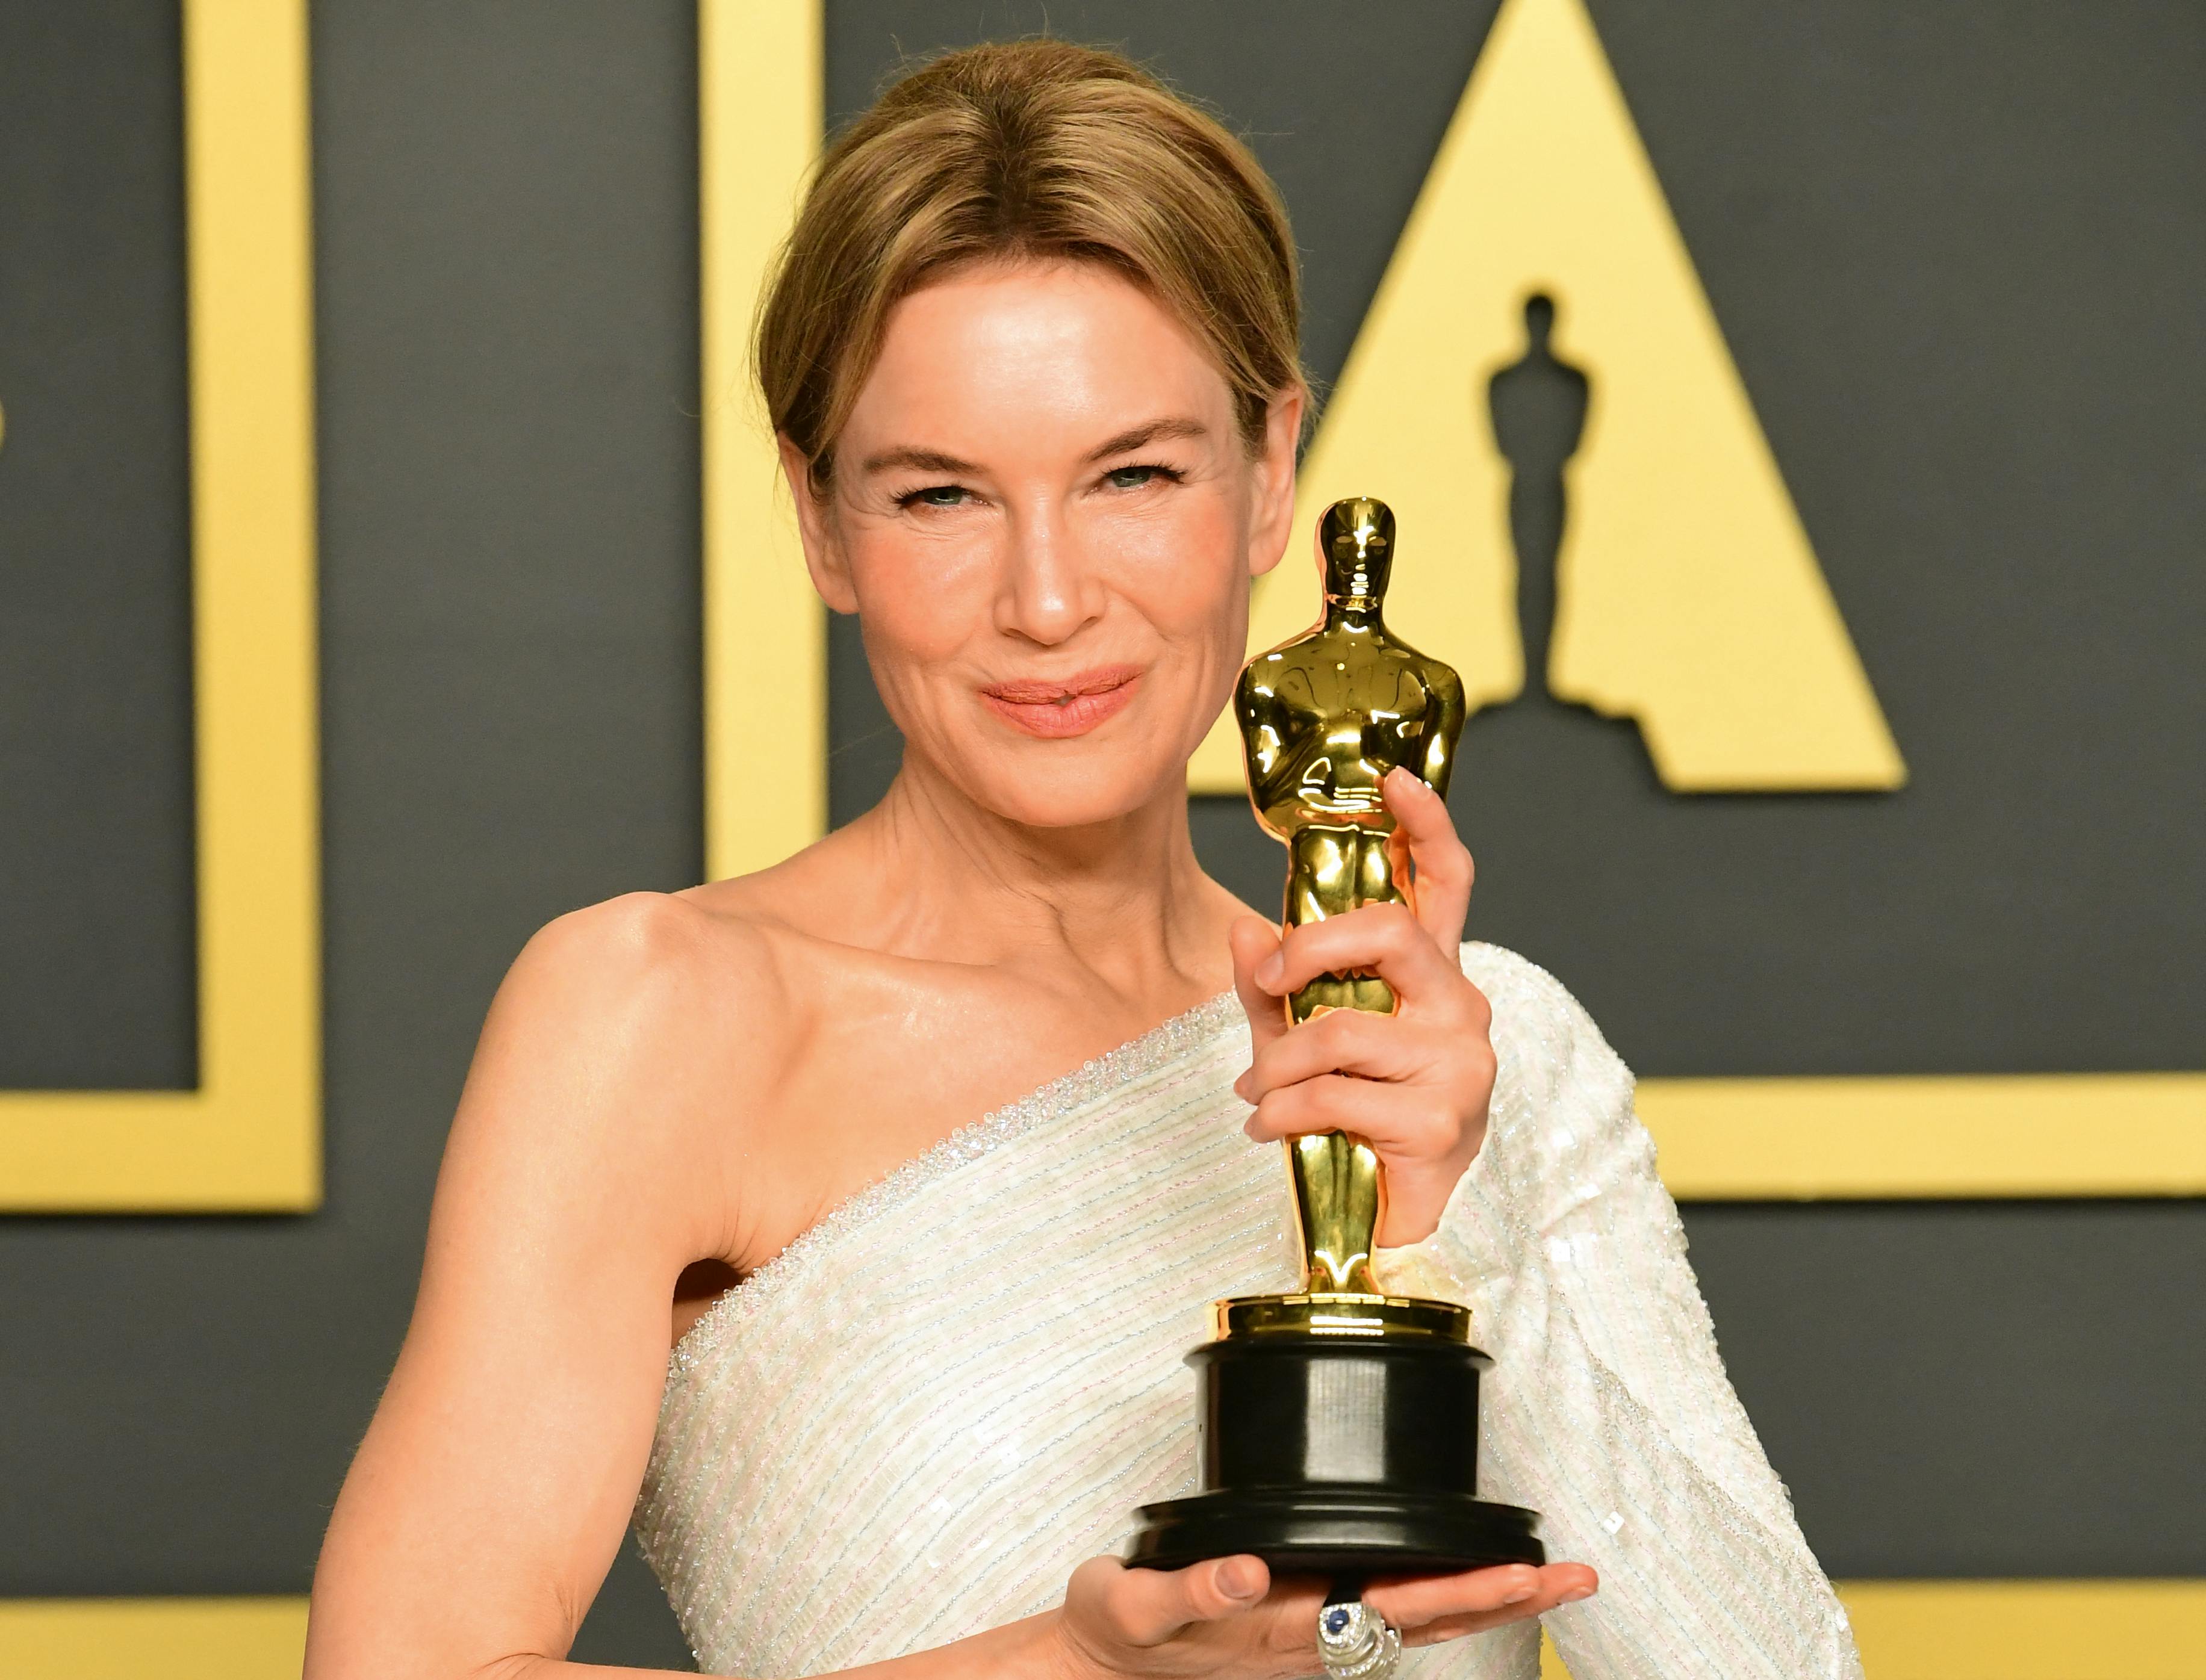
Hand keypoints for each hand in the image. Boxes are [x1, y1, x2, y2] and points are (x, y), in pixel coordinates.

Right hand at [1049, 1553, 1595, 1676]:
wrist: (1091, 1670)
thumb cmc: (1112, 1637)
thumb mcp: (1132, 1608)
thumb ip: (1189, 1594)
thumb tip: (1249, 1575)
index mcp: (1285, 1629)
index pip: (1397, 1607)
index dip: (1467, 1589)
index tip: (1527, 1573)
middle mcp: (1310, 1640)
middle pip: (1429, 1621)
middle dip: (1506, 1597)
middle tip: (1578, 1575)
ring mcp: (1308, 1643)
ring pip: (1414, 1624)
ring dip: (1482, 1601)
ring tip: (1543, 1579)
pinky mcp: (1295, 1633)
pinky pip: (1381, 1619)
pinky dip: (1433, 1601)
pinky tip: (1455, 1586)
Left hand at [1229, 767, 1492, 1247]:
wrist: (1388, 1228)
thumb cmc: (1352, 1123)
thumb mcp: (1301, 1043)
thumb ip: (1275, 988)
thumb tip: (1242, 928)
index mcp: (1433, 978)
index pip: (1447, 884)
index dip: (1428, 825)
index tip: (1396, 778)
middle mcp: (1461, 1007)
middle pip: (1390, 933)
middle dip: (1310, 950)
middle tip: (1268, 982)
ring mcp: (1460, 1063)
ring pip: (1341, 1028)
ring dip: (1276, 1065)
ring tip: (1259, 1095)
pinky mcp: (1441, 1120)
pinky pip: (1334, 1093)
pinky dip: (1282, 1112)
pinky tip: (1269, 1130)